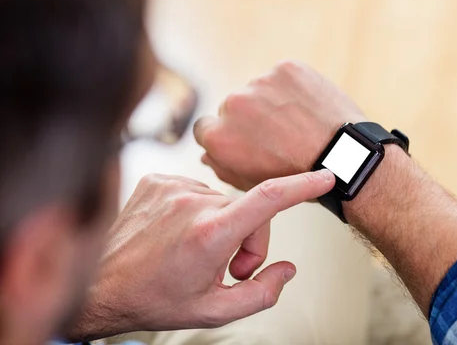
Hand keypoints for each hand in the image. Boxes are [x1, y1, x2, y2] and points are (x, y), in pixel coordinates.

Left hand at [67, 170, 334, 341]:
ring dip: (224, 223)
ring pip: (224, 199)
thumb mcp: (215, 311)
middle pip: (250, 208)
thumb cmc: (155, 300)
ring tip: (199, 252)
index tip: (325, 176)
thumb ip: (262, 292)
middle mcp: (192, 203)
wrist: (100, 285)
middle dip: (251, 238)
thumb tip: (287, 269)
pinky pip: (197, 190)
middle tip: (232, 268)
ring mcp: (172, 188)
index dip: (303, 184)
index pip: (268, 197)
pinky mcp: (157, 181)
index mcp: (210, 234)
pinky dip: (199, 210)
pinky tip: (180, 232)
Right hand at [194, 60, 365, 189]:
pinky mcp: (285, 69)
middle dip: (250, 117)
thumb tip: (206, 153)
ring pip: (259, 89)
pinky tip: (309, 108)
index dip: (227, 134)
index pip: (205, 126)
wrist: (343, 159)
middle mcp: (232, 104)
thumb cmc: (297, 178)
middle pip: (233, 106)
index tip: (246, 138)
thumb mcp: (252, 185)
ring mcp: (259, 83)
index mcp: (219, 136)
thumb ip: (222, 167)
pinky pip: (283, 76)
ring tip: (298, 123)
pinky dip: (294, 87)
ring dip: (272, 101)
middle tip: (279, 134)